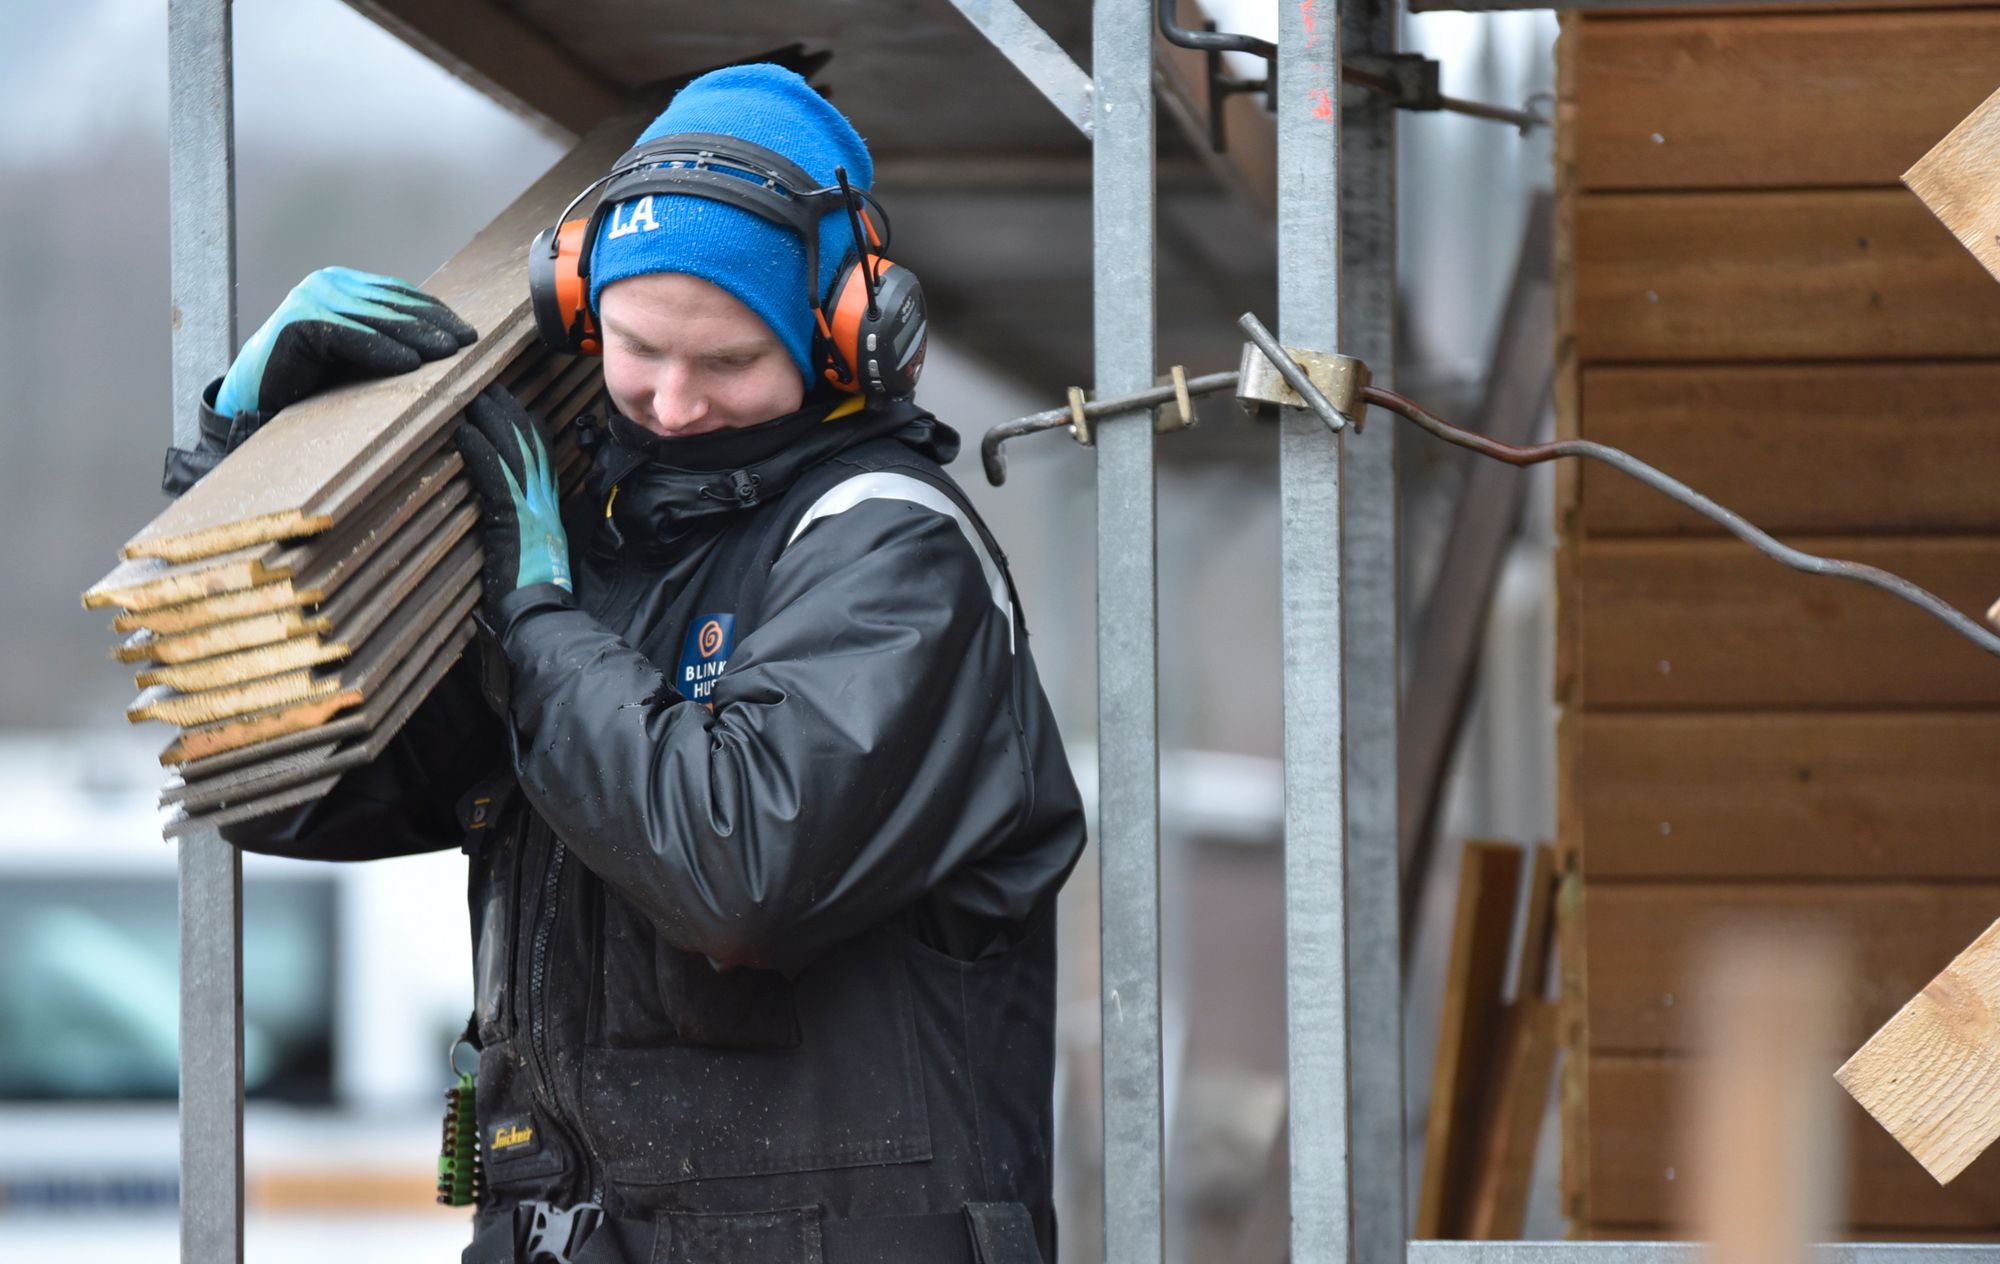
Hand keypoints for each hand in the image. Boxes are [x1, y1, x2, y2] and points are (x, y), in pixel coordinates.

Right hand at [214, 267, 476, 418]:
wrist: (257, 395)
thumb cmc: (315, 379)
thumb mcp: (360, 353)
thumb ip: (390, 338)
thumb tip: (450, 344)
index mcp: (345, 285)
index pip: (401, 295)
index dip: (437, 313)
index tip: (469, 333)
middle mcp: (329, 284)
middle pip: (394, 304)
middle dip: (435, 324)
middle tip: (469, 342)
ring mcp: (313, 299)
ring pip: (377, 319)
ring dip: (418, 336)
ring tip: (450, 352)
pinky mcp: (300, 321)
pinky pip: (351, 336)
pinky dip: (381, 349)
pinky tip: (410, 363)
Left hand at [453, 385, 572, 609]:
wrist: (542, 614)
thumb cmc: (534, 593)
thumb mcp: (531, 551)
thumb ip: (521, 527)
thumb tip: (503, 516)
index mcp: (548, 507)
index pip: (542, 454)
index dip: (527, 424)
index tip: (511, 402)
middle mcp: (543, 501)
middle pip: (529, 442)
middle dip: (508, 410)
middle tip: (485, 384)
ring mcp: (531, 508)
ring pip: (514, 451)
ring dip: (492, 420)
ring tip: (471, 396)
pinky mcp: (513, 520)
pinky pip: (496, 477)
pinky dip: (480, 452)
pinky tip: (463, 433)